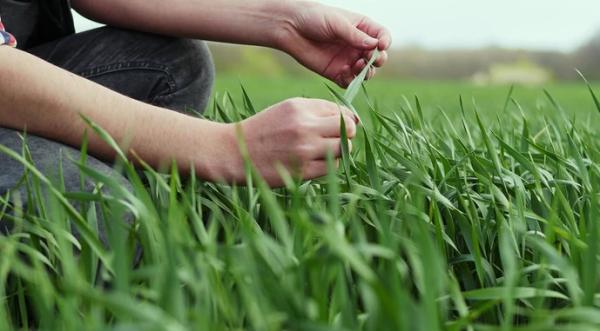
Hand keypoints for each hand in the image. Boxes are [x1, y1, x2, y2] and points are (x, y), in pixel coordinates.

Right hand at [226, 98, 357, 186]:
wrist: (234, 153)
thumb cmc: (265, 130)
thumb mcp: (287, 110)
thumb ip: (318, 111)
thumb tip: (355, 120)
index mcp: (300, 107)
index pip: (341, 111)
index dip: (344, 119)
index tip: (336, 127)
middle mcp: (304, 126)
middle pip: (349, 129)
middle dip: (346, 135)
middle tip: (332, 140)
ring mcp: (304, 150)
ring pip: (343, 149)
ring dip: (338, 151)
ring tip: (322, 151)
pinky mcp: (303, 171)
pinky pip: (332, 167)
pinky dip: (328, 165)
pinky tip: (313, 162)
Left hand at [276, 1, 391, 86]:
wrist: (291, 28)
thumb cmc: (314, 18)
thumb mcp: (337, 23)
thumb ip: (355, 35)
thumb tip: (375, 46)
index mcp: (362, 28)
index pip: (382, 36)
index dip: (385, 42)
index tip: (381, 45)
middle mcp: (357, 45)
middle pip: (377, 57)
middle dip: (377, 60)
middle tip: (370, 59)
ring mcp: (348, 60)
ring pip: (365, 72)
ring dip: (366, 72)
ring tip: (356, 66)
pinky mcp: (336, 73)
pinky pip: (349, 82)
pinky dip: (350, 81)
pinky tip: (343, 73)